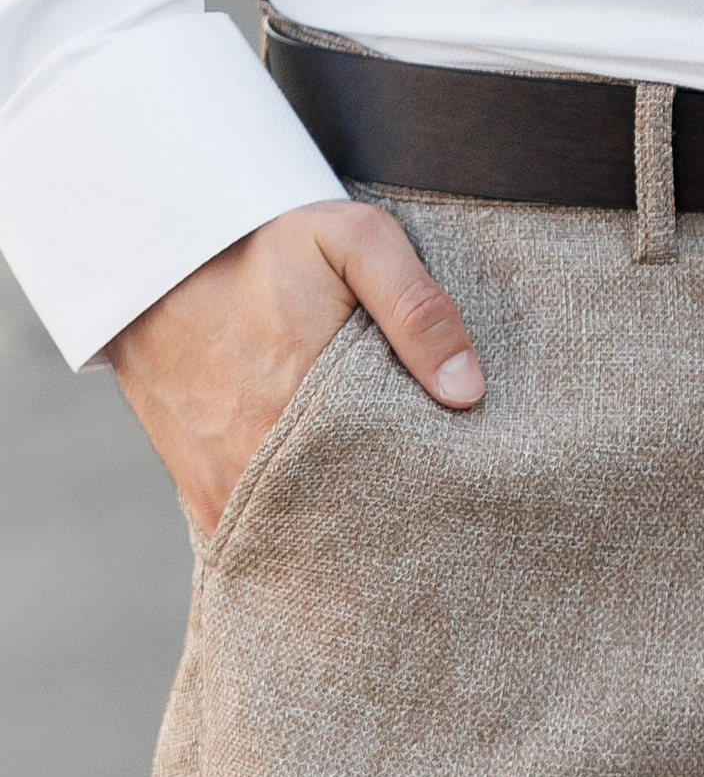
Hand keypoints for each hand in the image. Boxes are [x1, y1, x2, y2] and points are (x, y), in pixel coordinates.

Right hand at [103, 199, 483, 535]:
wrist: (162, 258)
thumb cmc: (269, 245)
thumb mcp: (356, 242)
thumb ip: (416, 308)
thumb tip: (467, 390)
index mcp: (306, 400)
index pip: (394, 474)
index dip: (429, 472)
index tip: (455, 465)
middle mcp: (260, 457)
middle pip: (352, 512)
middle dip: (392, 506)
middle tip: (425, 490)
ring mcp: (227, 484)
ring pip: (307, 530)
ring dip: (344, 521)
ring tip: (381, 499)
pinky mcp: (203, 496)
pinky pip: (262, 534)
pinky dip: (297, 527)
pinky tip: (329, 506)